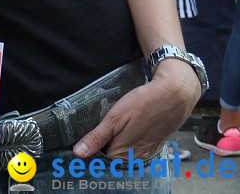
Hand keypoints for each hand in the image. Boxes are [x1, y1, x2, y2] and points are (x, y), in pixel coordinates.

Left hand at [73, 60, 200, 159]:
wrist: (174, 95)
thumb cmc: (143, 104)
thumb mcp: (115, 118)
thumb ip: (97, 137)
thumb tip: (78, 153)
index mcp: (123, 153)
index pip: (99, 156)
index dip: (92, 145)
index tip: (84, 134)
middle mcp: (136, 157)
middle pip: (112, 154)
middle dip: (103, 144)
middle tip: (97, 126)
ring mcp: (147, 151)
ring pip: (125, 150)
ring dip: (116, 141)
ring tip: (111, 125)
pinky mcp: (155, 143)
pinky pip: (136, 146)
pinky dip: (129, 139)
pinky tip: (127, 126)